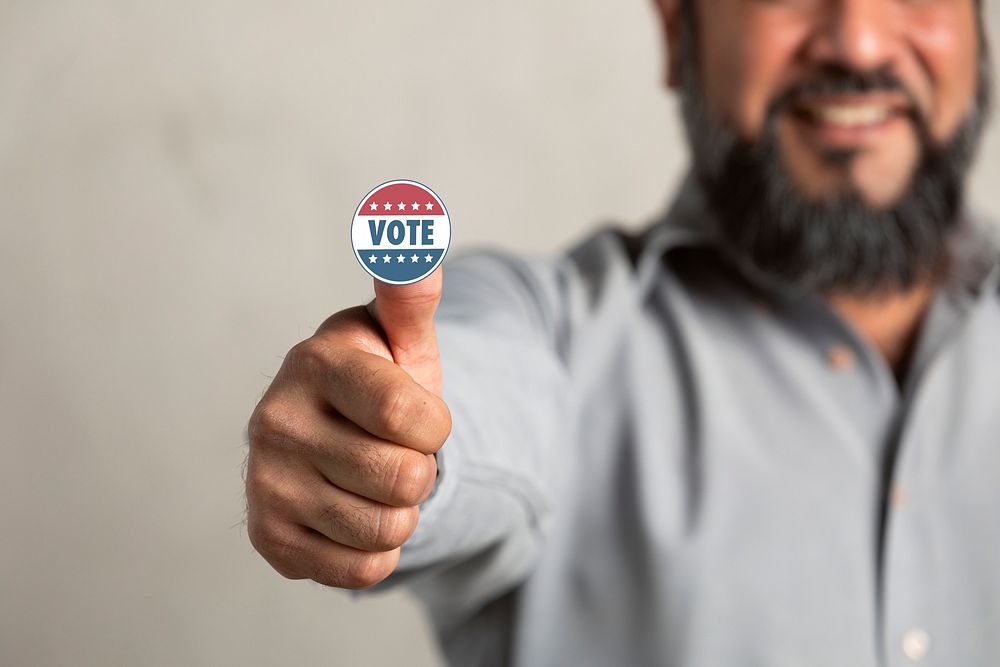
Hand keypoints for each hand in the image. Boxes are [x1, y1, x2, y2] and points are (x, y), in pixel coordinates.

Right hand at [245, 268, 450, 588]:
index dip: (435, 426)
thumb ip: (412, 297)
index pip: (409, 417)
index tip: (417, 414)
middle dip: (420, 470)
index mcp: (315, 362)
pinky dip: (377, 551)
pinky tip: (355, 513)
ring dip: (402, 512)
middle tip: (393, 450)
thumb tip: (414, 243)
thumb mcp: (403, 339)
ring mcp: (265, 482)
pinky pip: (363, 571)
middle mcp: (275, 419)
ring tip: (376, 480)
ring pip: (387, 530)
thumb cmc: (382, 381)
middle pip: (403, 479)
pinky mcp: (268, 537)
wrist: (339, 437)